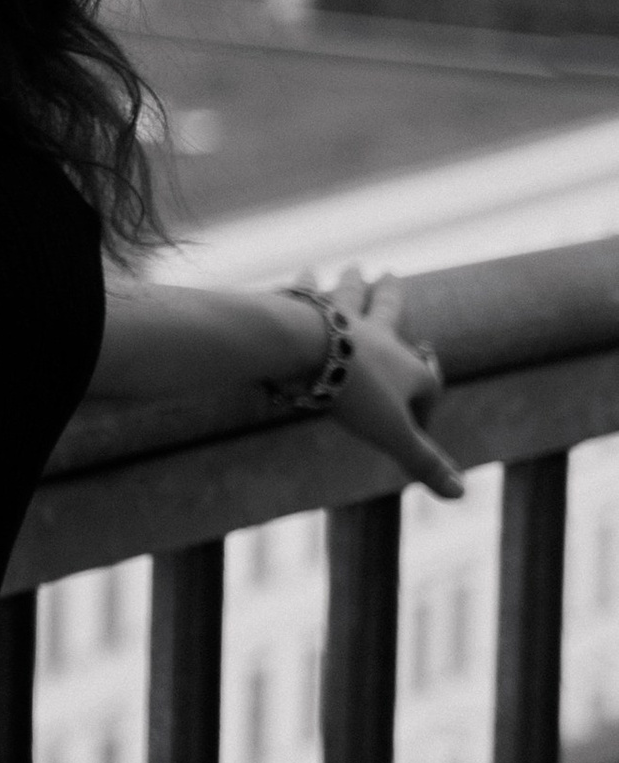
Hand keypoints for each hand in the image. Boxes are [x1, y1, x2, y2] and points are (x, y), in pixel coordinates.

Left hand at [325, 268, 462, 502]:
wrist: (309, 351)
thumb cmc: (356, 395)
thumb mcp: (393, 435)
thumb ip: (423, 462)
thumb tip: (459, 493)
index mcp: (407, 369)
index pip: (427, 388)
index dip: (424, 412)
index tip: (419, 426)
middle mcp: (379, 336)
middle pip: (391, 312)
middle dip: (393, 297)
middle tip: (391, 274)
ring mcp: (343, 319)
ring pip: (352, 297)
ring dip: (354, 284)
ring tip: (355, 268)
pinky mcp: (309, 311)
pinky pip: (308, 295)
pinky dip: (307, 284)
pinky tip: (303, 272)